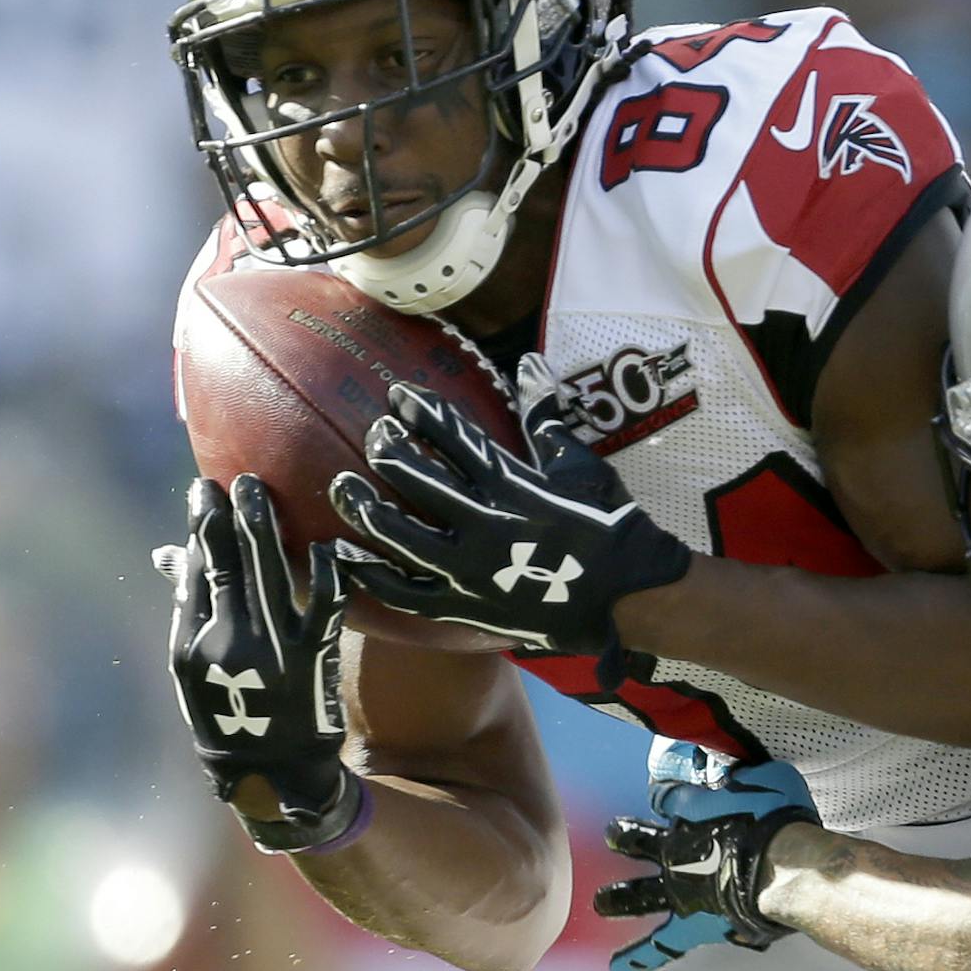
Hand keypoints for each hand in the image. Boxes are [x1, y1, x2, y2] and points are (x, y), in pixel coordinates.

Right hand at [152, 475, 348, 821]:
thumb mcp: (193, 666)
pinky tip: (327, 545)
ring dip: (265, 529)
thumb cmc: (229, 708)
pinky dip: (325, 573)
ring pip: (268, 576)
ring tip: (261, 493)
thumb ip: (189, 606)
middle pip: (228, 566)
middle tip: (235, 480)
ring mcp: (273, 648)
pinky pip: (322, 606)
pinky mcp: (313, 656)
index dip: (201, 528)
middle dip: (229, 518)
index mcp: (194, 643)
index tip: (204, 489)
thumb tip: (172, 551)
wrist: (272, 768)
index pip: (196, 573)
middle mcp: (229, 642)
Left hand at [330, 353, 690, 670]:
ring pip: (400, 536)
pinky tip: (347, 556)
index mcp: (513, 484)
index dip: (420, 412)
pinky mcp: (466, 607)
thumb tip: (528, 363)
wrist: (627, 596)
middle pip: (417, 480)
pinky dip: (373, 576)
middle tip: (375, 436)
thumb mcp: (580, 465)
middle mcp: (484, 524)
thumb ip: (546, 415)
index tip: (397, 395)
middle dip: (388, 451)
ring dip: (367, 508)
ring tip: (343, 487)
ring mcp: (471, 570)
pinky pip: (407, 593)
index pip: (454, 437)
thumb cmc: (609, 526)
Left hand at [594, 746, 817, 970]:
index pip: (668, 797)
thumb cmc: (778, 820)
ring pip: (636, 895)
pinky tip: (616, 965)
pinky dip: (639, 956)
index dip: (666, 796)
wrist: (782, 869)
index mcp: (692, 813)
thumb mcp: (765, 780)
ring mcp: (679, 890)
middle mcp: (676, 851)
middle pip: (635, 840)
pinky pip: (661, 945)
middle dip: (623, 837)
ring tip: (600, 903)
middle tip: (612, 834)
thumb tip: (741, 775)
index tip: (666, 797)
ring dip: (616, 898)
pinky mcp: (690, 925)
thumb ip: (747, 780)